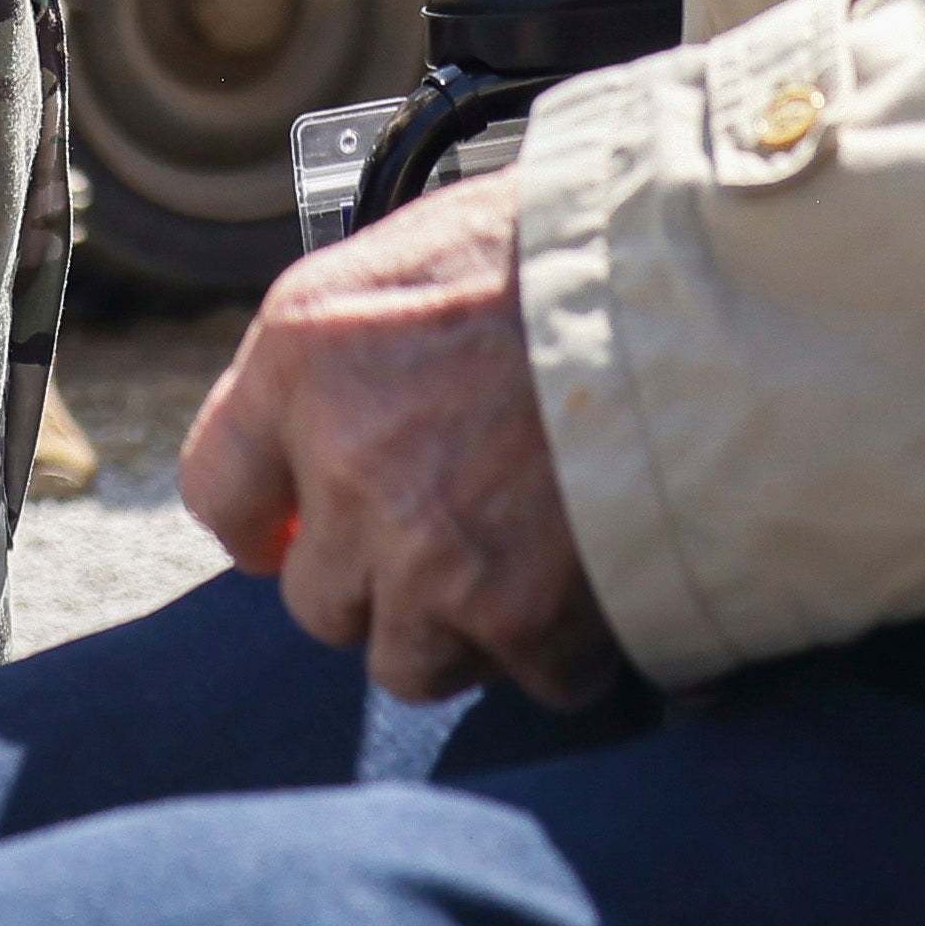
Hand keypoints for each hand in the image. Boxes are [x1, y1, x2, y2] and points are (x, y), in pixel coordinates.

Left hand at [178, 172, 616, 710]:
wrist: (704, 287)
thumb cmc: (580, 248)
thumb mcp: (425, 253)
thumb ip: (360, 351)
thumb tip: (335, 426)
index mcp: (307, 352)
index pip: (219, 486)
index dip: (265, 524)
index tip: (292, 536)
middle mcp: (346, 461)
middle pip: (317, 597)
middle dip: (381, 579)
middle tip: (457, 534)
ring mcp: (424, 549)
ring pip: (407, 657)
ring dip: (463, 629)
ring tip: (532, 563)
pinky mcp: (515, 614)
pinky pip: (526, 677)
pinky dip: (567, 649)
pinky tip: (600, 580)